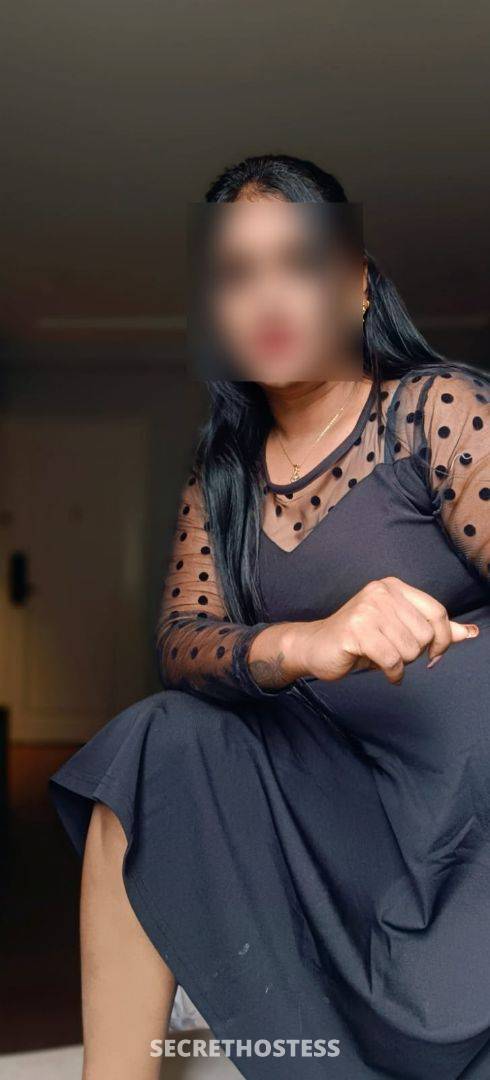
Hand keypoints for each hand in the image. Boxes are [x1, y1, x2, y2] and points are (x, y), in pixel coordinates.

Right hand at [282, 577, 478, 684]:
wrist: (316, 646)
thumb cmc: (361, 639)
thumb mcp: (401, 629)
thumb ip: (435, 630)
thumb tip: (471, 632)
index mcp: (394, 587)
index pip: (438, 612)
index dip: (444, 639)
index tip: (435, 655)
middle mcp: (381, 592)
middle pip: (425, 634)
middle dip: (414, 653)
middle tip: (394, 652)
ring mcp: (367, 609)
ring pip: (410, 649)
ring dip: (400, 663)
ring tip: (382, 658)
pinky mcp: (356, 631)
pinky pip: (392, 660)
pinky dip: (392, 673)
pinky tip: (384, 672)